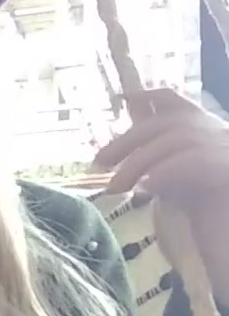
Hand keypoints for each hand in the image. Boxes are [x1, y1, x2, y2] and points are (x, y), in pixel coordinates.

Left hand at [97, 88, 228, 301]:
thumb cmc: (209, 220)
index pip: (179, 103)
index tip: (124, 98)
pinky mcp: (227, 171)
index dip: (152, 96)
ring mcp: (227, 150)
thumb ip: (159, 164)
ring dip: (139, 162)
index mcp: (211, 132)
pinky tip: (145, 188)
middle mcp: (222, 134)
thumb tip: (126, 157)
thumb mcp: (179, 184)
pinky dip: (163, 172)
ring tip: (115, 186)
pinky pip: (191, 162)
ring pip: (176, 141)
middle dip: (129, 140)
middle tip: (99, 161)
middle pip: (169, 122)